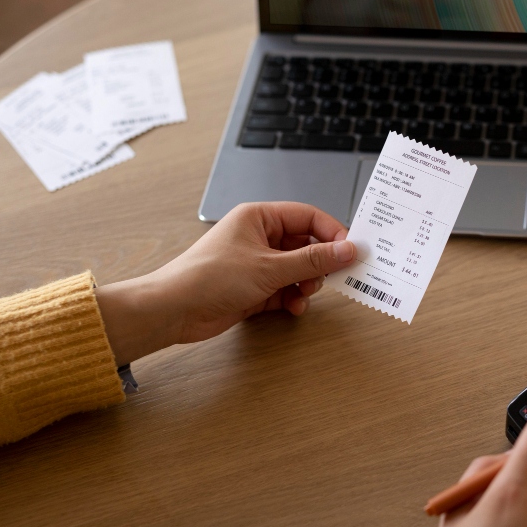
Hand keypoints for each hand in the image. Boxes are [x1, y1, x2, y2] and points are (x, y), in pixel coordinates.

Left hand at [95, 201, 354, 365]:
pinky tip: (293, 307)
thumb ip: (314, 260)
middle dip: (319, 264)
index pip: (308, 217)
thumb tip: (349, 250)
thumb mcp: (271, 267)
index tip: (351, 252)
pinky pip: (285, 289)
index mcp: (259, 217)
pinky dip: (293, 298)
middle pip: (305, 244)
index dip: (332, 233)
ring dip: (306, 284)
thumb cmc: (211, 277)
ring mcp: (256, 263)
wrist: (174, 310)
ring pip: (297, 270)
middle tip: (330, 278)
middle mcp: (259, 237)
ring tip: (304, 295)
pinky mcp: (253, 287)